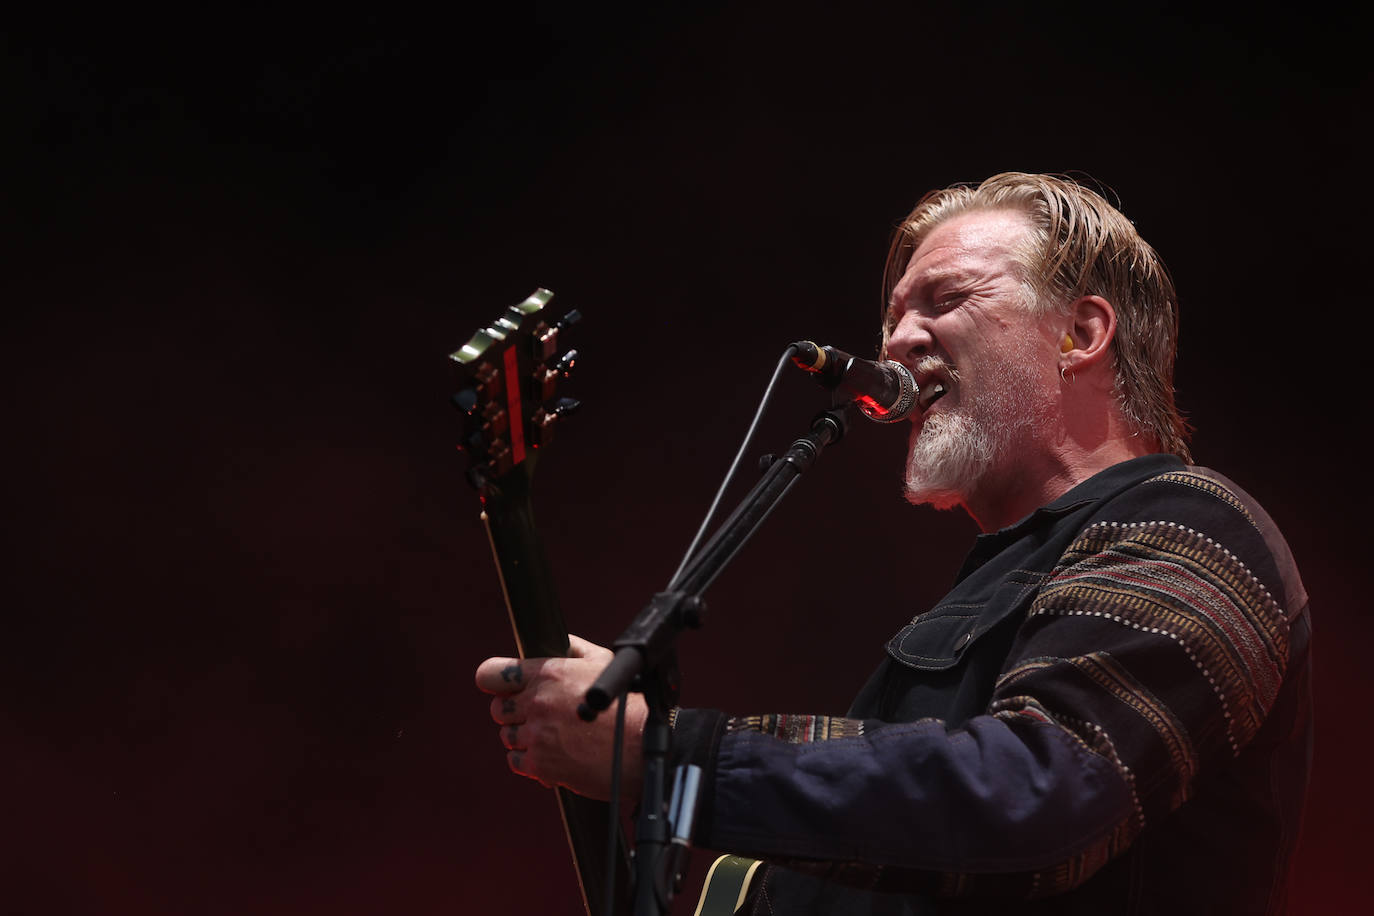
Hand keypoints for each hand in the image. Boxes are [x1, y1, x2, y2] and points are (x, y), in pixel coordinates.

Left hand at [475, 634, 646, 802]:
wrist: (641, 746)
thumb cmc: (628, 702)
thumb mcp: (603, 661)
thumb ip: (573, 648)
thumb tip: (557, 644)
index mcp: (548, 674)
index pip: (490, 675)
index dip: (495, 681)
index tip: (504, 687)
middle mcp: (536, 703)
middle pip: (497, 709)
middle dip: (514, 712)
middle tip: (538, 715)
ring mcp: (536, 736)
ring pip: (507, 736)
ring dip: (524, 736)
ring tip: (551, 735)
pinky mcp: (541, 766)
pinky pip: (516, 761)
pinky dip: (530, 760)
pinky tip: (552, 754)